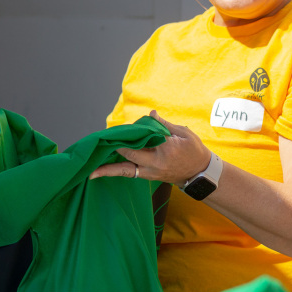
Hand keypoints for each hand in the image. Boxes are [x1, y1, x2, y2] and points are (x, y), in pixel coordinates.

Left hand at [89, 110, 210, 184]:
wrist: (200, 174)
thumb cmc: (194, 151)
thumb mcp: (184, 134)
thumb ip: (165, 124)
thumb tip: (150, 114)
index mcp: (166, 149)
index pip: (143, 139)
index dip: (129, 133)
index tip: (117, 128)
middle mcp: (156, 163)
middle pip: (130, 156)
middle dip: (114, 148)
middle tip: (98, 144)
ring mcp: (151, 173)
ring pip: (126, 171)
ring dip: (109, 170)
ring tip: (91, 172)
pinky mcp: (149, 177)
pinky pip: (130, 174)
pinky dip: (117, 171)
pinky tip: (103, 171)